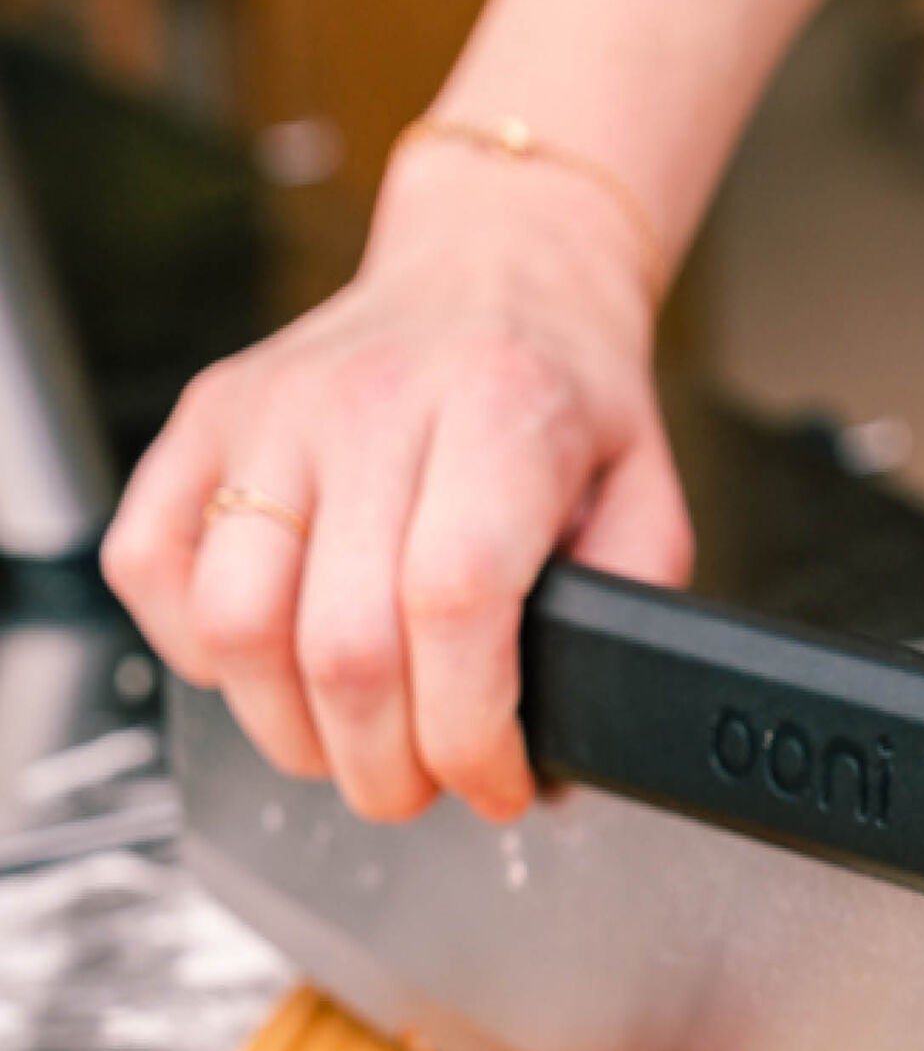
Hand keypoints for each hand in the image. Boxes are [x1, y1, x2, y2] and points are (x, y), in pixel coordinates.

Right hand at [103, 140, 690, 825]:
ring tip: (350, 744)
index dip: (469, 733)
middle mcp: (373, 402)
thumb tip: (565, 747)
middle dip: (385, 767)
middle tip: (422, 785)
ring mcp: (272, 407)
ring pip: (235, 624)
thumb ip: (623, 612)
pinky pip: (150, 564)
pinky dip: (196, 651)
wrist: (498, 266)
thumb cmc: (564, 393)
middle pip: (343, 646)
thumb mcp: (646, 493)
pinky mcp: (205, 417)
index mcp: (498, 411)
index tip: (497, 780)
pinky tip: (270, 663)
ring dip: (291, 731)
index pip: (453, 606)